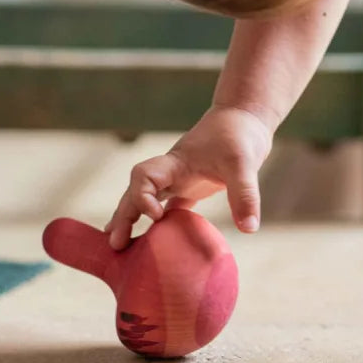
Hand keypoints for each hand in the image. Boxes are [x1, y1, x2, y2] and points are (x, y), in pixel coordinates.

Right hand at [104, 105, 273, 249]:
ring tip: (120, 246)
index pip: (143, 176)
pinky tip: (157, 243)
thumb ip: (245, 194)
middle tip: (114, 245)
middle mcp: (171, 172)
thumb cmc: (240, 134)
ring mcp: (180, 179)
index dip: (141, 197)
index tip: (156, 216)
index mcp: (175, 163)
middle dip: (123, 216)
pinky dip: (161, 224)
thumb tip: (248, 229)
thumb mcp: (245, 163)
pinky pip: (170, 207)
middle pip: (135, 192)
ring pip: (147, 200)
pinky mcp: (193, 185)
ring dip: (133, 219)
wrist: (245, 116)